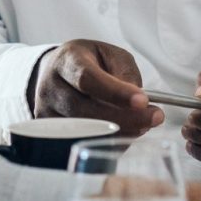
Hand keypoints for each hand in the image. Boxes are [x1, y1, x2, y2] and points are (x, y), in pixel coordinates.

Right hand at [29, 39, 161, 134]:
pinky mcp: (49, 135)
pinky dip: (106, 144)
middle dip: (124, 119)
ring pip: (83, 133)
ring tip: (142, 126)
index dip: (116, 93)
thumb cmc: (88, 63)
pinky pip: (80, 145)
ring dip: (118, 133)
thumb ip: (125, 73)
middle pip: (85, 111)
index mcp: (67, 61)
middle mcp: (51, 88)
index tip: (143, 101)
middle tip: (154, 118)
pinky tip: (124, 136)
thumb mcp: (110, 55)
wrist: (56, 73)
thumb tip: (138, 103)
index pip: (87, 79)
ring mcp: (46, 113)